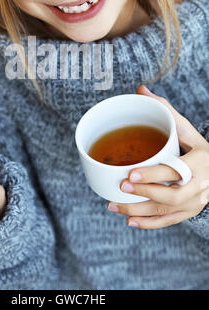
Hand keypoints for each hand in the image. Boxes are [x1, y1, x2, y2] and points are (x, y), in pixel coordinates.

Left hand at [107, 85, 208, 228]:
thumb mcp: (187, 129)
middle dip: (143, 193)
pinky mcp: (188, 212)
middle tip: (120, 187)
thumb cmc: (199, 148)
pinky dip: (148, 224)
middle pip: (170, 196)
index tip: (129, 174)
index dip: (152, 175)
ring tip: (114, 205)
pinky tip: (129, 221)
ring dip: (138, 211)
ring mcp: (194, 203)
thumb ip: (165, 111)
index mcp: (199, 163)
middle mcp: (199, 186)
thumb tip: (141, 90)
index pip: (174, 172)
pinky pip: (168, 222)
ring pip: (165, 211)